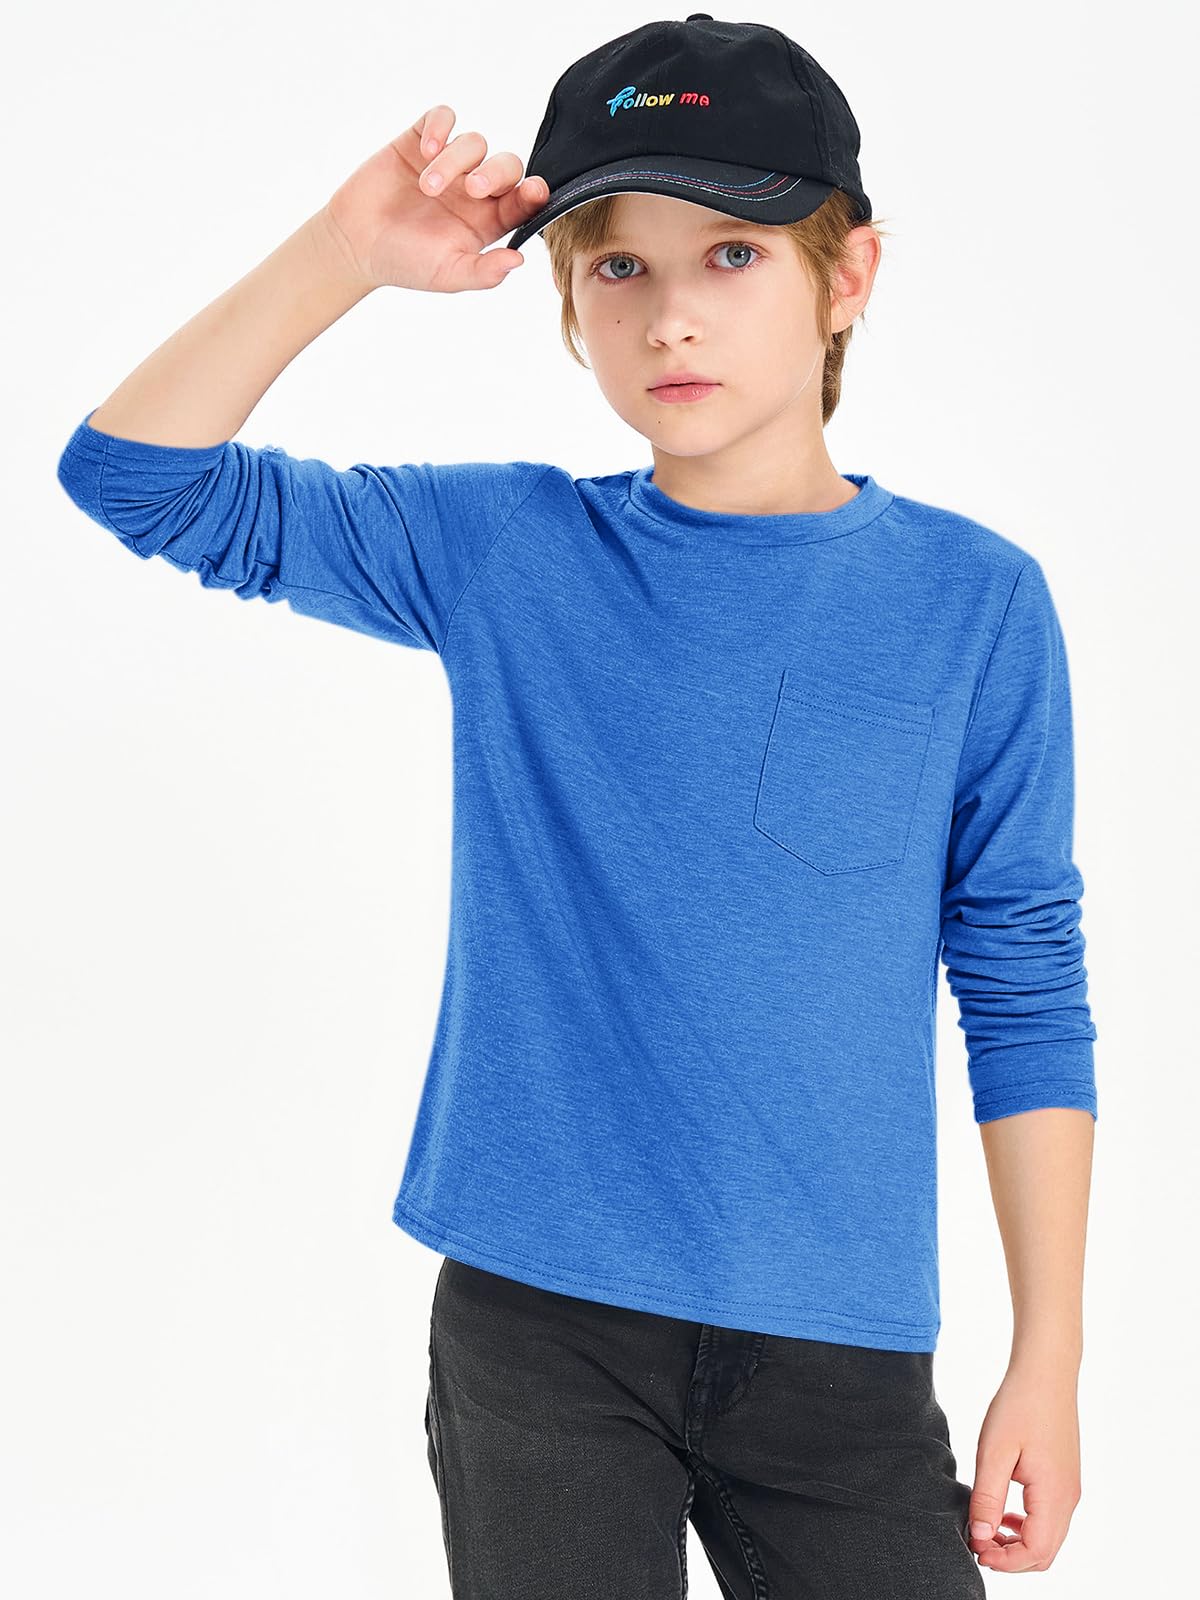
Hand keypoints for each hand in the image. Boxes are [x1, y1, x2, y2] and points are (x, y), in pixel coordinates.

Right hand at [317, 105, 550, 294]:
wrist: (355, 244)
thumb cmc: (404, 263)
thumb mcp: (447, 275)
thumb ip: (483, 272)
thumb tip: (518, 261)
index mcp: (489, 220)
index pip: (524, 201)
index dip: (534, 193)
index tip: (534, 191)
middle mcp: (475, 189)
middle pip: (506, 165)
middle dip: (495, 173)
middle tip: (471, 188)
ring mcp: (449, 162)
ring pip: (474, 143)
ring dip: (454, 161)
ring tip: (427, 186)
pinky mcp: (420, 140)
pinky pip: (443, 118)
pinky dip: (440, 127)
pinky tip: (426, 150)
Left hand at [967, 1359, 1082, 1573]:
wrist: (1046, 1373)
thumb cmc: (1019, 1406)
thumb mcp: (994, 1452)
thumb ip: (988, 1498)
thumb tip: (981, 1537)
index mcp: (1054, 1496)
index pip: (1035, 1552)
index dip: (1005, 1561)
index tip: (975, 1548)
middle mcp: (1068, 1499)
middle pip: (1044, 1553)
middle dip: (1011, 1558)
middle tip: (978, 1542)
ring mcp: (1069, 1490)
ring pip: (1048, 1537)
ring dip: (1018, 1543)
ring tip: (986, 1528)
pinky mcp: (1064, 1479)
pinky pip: (1049, 1518)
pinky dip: (1027, 1526)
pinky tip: (1003, 1512)